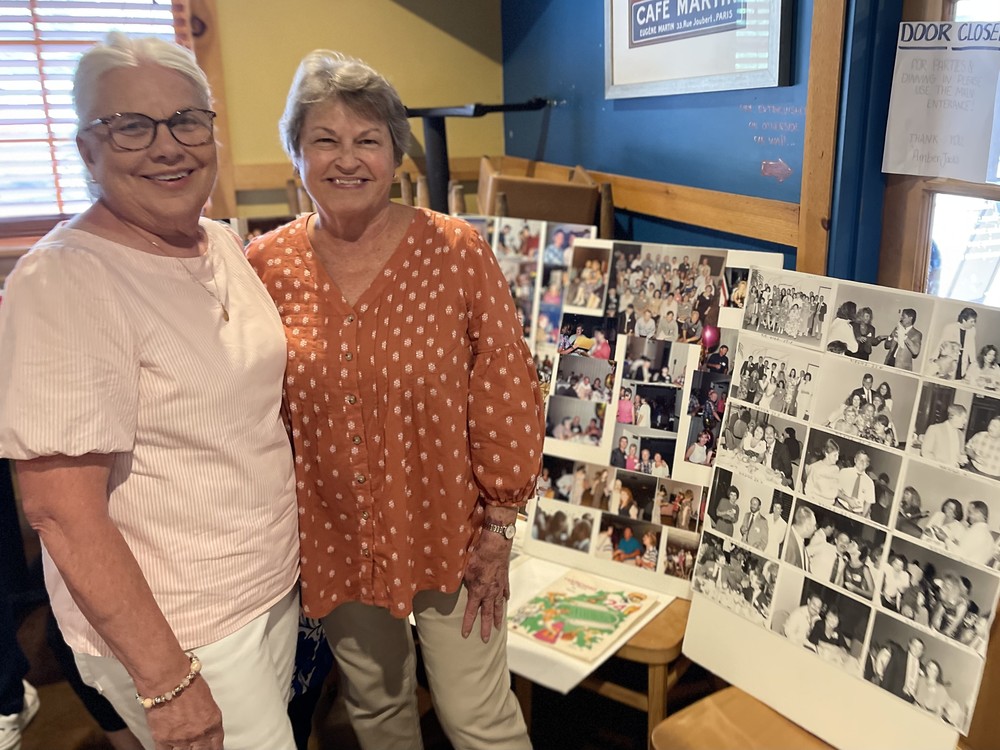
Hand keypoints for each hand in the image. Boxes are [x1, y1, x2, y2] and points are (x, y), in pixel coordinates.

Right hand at [145, 677, 223, 749]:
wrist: (167, 678)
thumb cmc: (187, 680)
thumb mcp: (207, 699)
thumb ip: (207, 716)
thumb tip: (205, 724)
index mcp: (213, 722)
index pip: (217, 745)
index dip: (214, 748)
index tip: (212, 748)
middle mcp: (199, 734)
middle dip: (201, 749)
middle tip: (199, 747)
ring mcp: (180, 739)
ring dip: (185, 749)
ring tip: (184, 746)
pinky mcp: (162, 739)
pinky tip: (170, 748)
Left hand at [462, 526, 513, 641]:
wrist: (496, 545)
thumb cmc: (478, 555)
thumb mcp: (463, 569)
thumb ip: (458, 580)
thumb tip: (449, 584)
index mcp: (478, 591)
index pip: (471, 612)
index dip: (468, 624)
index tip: (466, 635)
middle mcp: (490, 592)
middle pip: (488, 614)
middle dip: (486, 628)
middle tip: (486, 640)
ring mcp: (499, 586)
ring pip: (498, 606)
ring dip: (498, 618)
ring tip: (499, 627)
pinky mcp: (504, 579)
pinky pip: (505, 592)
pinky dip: (504, 598)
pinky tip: (505, 601)